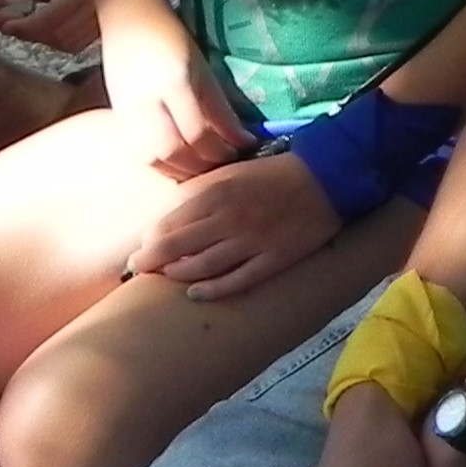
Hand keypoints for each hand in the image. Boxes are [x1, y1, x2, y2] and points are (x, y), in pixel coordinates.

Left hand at [0, 0, 97, 53]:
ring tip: (29, 27)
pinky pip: (80, 42)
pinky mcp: (106, 25)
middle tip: (11, 27)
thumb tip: (13, 6)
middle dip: (32, 35)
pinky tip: (49, 27)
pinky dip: (61, 40)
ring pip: (70, 44)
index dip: (26, 27)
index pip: (51, 19)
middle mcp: (100, 7)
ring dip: (46, 39)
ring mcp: (106, 18)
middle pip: (60, 36)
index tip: (5, 26)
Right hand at [102, 20, 250, 179]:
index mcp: (173, 82)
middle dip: (203, 165)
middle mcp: (145, 101)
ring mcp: (126, 111)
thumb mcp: (202, 68)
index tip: (246, 150)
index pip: (198, 130)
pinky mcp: (116, 117)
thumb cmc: (172, 38)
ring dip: (182, 171)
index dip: (224, 147)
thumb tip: (241, 140)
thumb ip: (219, 107)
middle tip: (228, 165)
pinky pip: (139, 152)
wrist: (128, 18)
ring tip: (207, 170)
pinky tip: (181, 165)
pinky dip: (163, 165)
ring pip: (152, 158)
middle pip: (173, 150)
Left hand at [130, 149, 340, 298]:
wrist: (327, 178)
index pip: (169, 223)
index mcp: (217, 193)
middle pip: (177, 248)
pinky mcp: (274, 258)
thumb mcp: (231, 172)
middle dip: (150, 262)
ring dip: (178, 276)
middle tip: (138, 270)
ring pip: (202, 267)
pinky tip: (195, 294)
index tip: (141, 249)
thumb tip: (169, 214)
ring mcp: (253, 242)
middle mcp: (230, 219)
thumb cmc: (273, 174)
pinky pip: (237, 281)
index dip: (149, 240)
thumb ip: (200, 192)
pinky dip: (213, 290)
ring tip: (167, 278)